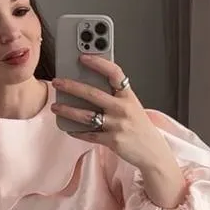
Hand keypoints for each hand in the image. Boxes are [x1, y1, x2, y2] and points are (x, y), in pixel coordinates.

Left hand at [51, 56, 167, 171]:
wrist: (153, 152)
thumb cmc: (140, 127)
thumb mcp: (132, 106)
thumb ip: (116, 96)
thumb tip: (90, 84)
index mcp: (129, 96)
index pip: (114, 73)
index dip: (98, 63)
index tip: (83, 57)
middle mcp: (123, 109)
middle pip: (93, 93)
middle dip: (71, 86)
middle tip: (58, 82)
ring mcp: (117, 125)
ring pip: (86, 115)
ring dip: (68, 110)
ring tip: (56, 107)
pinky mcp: (112, 141)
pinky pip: (89, 134)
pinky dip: (76, 131)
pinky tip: (68, 128)